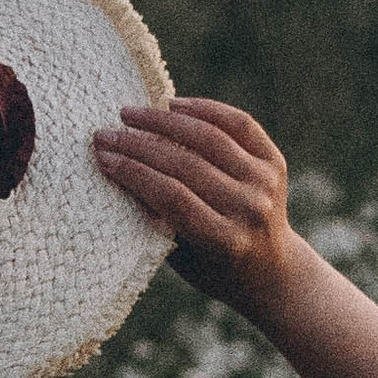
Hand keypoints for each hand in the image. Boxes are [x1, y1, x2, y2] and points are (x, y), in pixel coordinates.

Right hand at [91, 98, 300, 317]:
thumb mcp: (182, 258)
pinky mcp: (275, 162)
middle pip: (186, 165)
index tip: (103, 156)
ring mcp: (265, 183)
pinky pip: (238, 124)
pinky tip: (172, 105)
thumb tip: (118, 168)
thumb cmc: (214, 269)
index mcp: (225, 241)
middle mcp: (250, 209)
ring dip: (163, 121)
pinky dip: (203, 110)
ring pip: (209, 138)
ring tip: (130, 114)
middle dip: (138, 145)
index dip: (133, 173)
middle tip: (105, 134)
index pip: (171, 196)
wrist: (272, 272)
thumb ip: (157, 218)